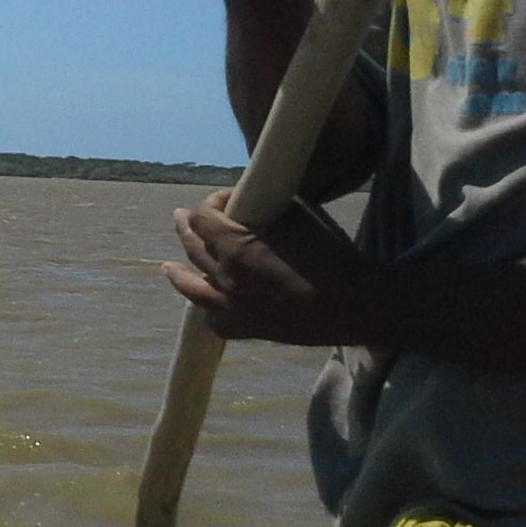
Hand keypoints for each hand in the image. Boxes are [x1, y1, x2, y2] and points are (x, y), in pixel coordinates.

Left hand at [164, 190, 383, 345]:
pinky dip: (206, 310)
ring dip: (178, 272)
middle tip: (182, 218)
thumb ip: (264, 202)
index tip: (226, 198)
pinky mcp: (249, 329)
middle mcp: (225, 276)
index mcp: (234, 245)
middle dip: (187, 227)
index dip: (211, 202)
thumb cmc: (330, 251)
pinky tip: (202, 304)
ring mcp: (233, 305)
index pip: (202, 216)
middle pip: (192, 246)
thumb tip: (246, 197)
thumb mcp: (297, 211)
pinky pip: (214, 321)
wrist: (357, 301)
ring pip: (191, 287)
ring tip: (168, 266)